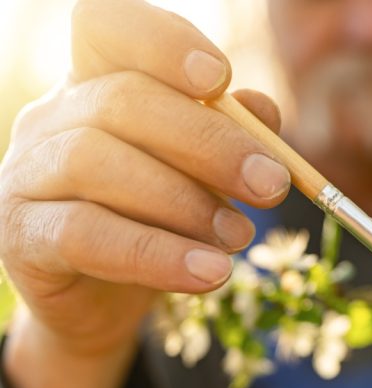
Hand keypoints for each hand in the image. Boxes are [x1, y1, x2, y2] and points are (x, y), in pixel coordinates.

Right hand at [0, 1, 288, 387]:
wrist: (109, 301)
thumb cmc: (163, 219)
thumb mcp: (204, 172)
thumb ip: (233, 135)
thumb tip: (263, 111)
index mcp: (97, 83)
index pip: (106, 26)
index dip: (161, 42)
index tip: (221, 80)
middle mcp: (53, 117)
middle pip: (121, 99)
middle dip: (210, 144)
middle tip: (271, 186)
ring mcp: (27, 174)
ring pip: (97, 163)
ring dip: (186, 202)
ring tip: (240, 236)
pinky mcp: (22, 236)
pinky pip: (85, 235)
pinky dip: (156, 254)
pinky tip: (209, 272)